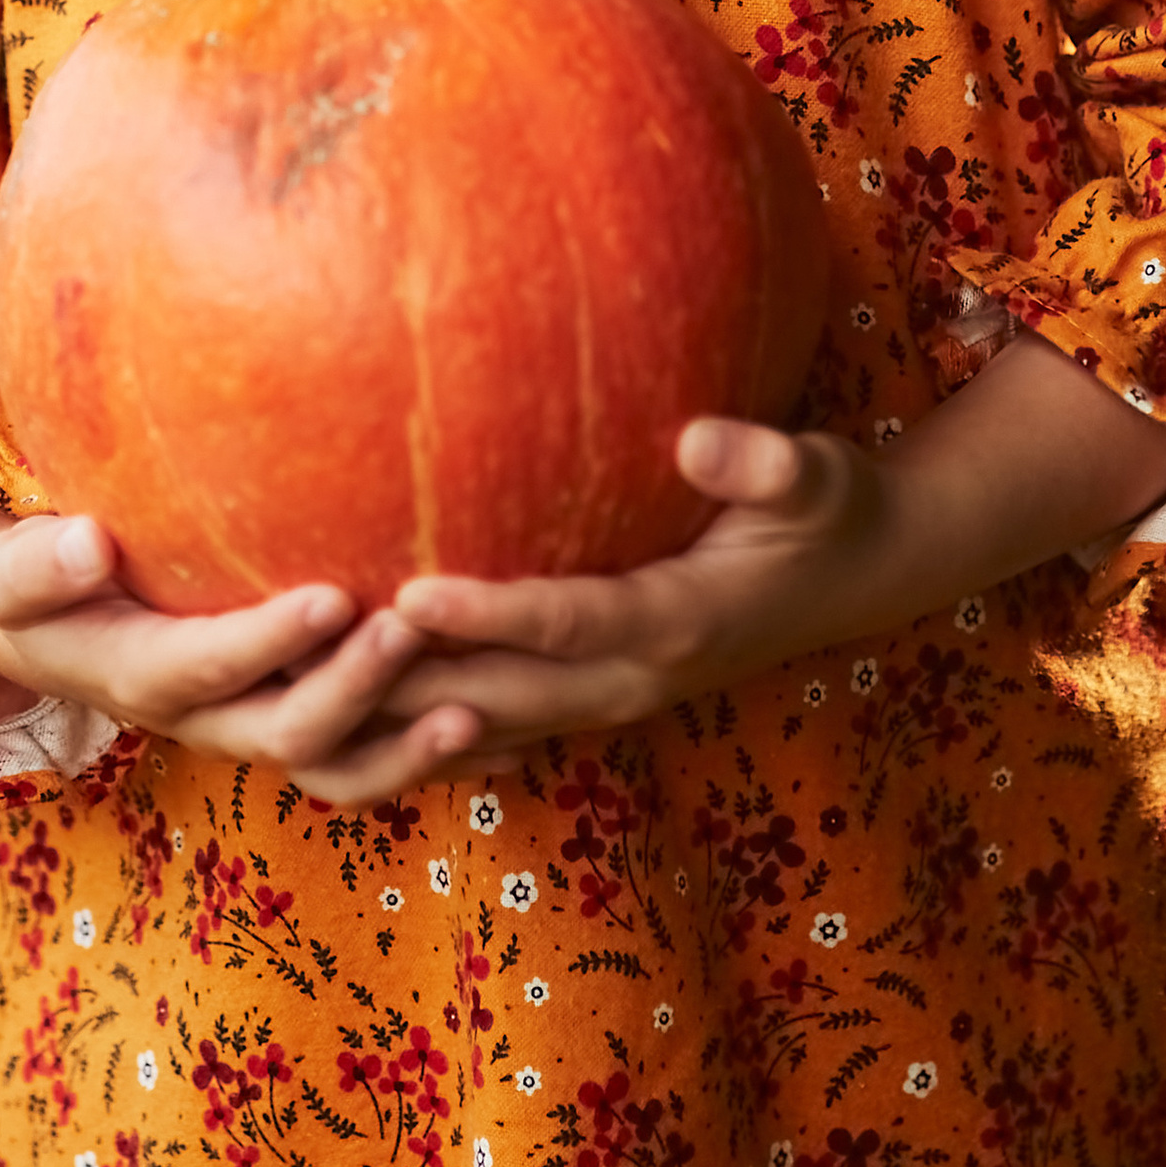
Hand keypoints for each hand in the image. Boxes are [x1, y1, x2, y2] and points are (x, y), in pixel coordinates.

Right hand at [0, 502, 487, 808]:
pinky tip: (507, 736)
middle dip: (353, 689)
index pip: (204, 668)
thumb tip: (84, 542)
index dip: (269, 643)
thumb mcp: (12, 574)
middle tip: (413, 630)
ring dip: (404, 750)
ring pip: (335, 767)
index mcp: (137, 675)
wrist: (57, 636)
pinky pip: (368, 761)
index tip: (334, 596)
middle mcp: (205, 720)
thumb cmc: (37, 582)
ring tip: (474, 710)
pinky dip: (431, 758)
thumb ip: (40, 565)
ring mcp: (253, 731)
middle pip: (285, 730)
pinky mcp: (294, 728)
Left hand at [380, 337, 1165, 765]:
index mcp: (679, 623)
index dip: (490, 613)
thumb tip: (700, 437)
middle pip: (505, 696)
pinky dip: (427, 726)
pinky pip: (500, 728)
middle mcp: (636, 679)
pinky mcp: (595, 698)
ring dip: (402, 718)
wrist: (861, 578)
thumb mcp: (818, 476)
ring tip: (304, 694)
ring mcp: (612, 699)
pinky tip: (352, 709)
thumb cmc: (829, 511)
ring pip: (490, 726)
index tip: (411, 591)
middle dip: (411, 685)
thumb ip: (765, 462)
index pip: (569, 624)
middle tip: (315, 657)